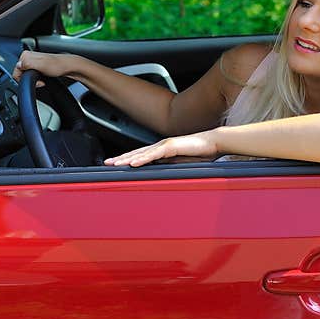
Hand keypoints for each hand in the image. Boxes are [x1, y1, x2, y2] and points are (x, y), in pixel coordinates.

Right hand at [12, 50, 77, 82]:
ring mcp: (32, 61)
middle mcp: (28, 57)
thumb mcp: (41, 65)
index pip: (15, 71)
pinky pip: (32, 75)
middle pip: (21, 74)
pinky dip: (37, 78)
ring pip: (26, 75)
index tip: (34, 79)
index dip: (24, 78)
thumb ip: (28, 64)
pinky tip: (43, 77)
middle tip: (39, 80)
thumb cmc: (58, 66)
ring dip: (34, 79)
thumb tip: (18, 65)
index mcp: (25, 55)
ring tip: (42, 78)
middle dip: (29, 79)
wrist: (68, 67)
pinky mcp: (37, 66)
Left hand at [104, 131, 218, 166]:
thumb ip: (168, 167)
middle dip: (120, 159)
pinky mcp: (172, 146)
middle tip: (106, 164)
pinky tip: (133, 163)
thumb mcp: (180, 164)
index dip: (126, 160)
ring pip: (142, 153)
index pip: (140, 155)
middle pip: (136, 153)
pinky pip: (154, 154)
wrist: (213, 143)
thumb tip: (159, 175)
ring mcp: (165, 145)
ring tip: (115, 165)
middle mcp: (160, 146)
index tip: (114, 165)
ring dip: (127, 159)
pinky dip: (143, 159)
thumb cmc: (199, 153)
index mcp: (161, 150)